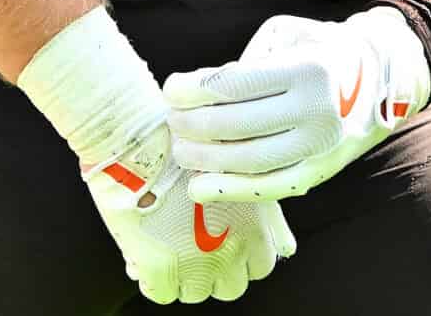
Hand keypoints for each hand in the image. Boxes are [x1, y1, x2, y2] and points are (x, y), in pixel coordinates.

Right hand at [20, 7, 294, 304]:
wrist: (143, 137)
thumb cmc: (190, 146)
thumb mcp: (242, 175)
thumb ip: (267, 216)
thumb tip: (287, 249)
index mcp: (255, 226)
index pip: (260, 267)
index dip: (242, 256)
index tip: (225, 242)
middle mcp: (231, 248)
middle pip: (230, 286)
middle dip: (216, 270)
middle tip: (196, 247)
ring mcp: (196, 262)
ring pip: (195, 293)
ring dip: (184, 275)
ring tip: (168, 245)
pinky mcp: (159, 267)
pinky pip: (161, 293)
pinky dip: (153, 279)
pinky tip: (146, 254)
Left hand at [165, 6, 430, 203]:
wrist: (382, 77)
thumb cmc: (321, 50)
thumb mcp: (288, 34)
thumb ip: (246, 59)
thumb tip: (200, 92)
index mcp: (307, 67)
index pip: (235, 85)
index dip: (193, 91)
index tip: (170, 90)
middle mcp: (317, 108)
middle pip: (236, 125)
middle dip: (192, 125)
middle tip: (172, 122)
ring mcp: (320, 145)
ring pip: (249, 161)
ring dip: (204, 159)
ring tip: (181, 151)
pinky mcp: (321, 171)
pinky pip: (270, 187)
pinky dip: (231, 190)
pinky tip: (200, 187)